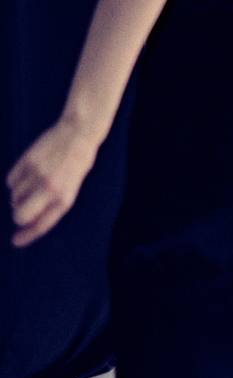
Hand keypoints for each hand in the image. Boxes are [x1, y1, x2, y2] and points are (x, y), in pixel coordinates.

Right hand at [6, 116, 99, 247]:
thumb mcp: (71, 188)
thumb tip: (28, 218)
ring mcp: (36, 175)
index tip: (16, 242)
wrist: (77, 136)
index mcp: (65, 199)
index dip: (27, 236)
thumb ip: (52, 203)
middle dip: (18, 216)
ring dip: (19, 196)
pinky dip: (15, 181)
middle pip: (21, 215)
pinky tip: (28, 173)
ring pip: (14, 197)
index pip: (42, 225)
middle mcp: (50, 189)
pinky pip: (10, 181)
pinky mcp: (26, 162)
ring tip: (34, 184)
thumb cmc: (76, 165)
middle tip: (21, 211)